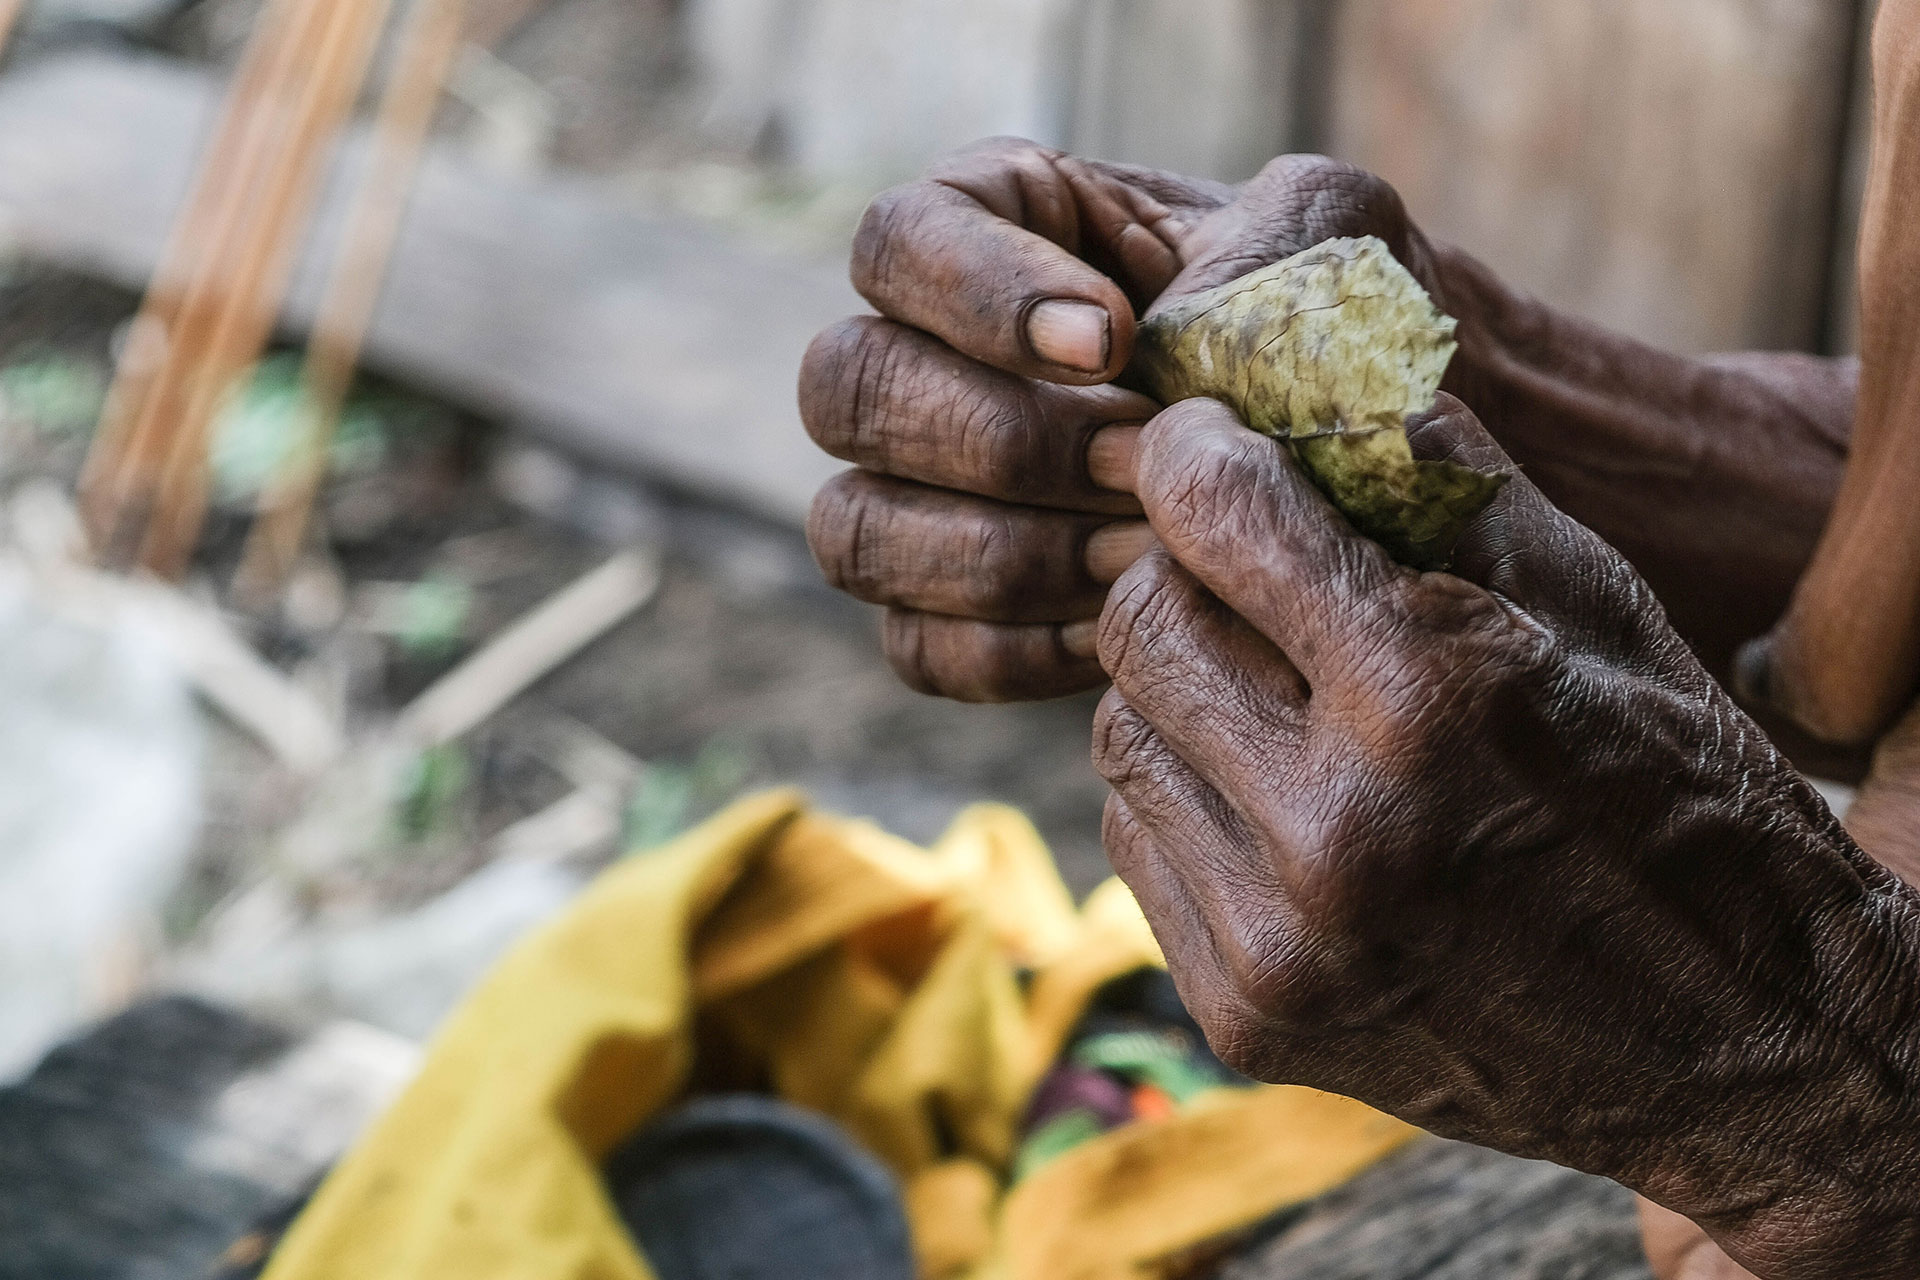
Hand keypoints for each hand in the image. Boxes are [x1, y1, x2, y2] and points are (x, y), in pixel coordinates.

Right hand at [800, 139, 1854, 708]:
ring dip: (1004, 552)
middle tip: (1139, 467)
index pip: (898, 240)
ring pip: (857, 528)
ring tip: (1144, 555)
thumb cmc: (1336, 334)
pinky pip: (918, 647)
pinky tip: (1121, 629)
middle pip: (847, 389)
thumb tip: (1152, 336)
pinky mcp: (938, 613)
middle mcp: (919, 358)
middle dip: (1000, 441)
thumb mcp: (1328, 245)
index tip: (1109, 344)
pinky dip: (1015, 648)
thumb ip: (1253, 245)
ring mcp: (911, 493)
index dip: (978, 295)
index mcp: (989, 231)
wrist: (1371, 475)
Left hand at [1093, 393, 1919, 1277]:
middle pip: (1139, 625)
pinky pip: (1138, 842)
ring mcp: (1278, 941)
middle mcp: (1335, 830)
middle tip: (1242, 575)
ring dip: (1178, 691)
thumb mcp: (1596, 606)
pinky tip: (1278, 801)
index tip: (1201, 445)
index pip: (1217, 516)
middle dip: (1181, 576)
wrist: (1739, 1043)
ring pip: (1119, 733)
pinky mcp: (1244, 1017)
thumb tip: (1313, 379)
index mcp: (1431, 698)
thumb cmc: (1677, 796)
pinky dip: (1187, 797)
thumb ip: (1444, 478)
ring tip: (1278, 699)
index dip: (1193, 456)